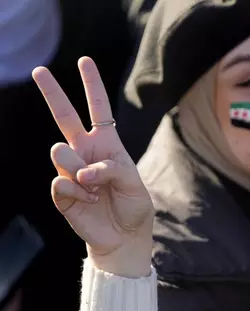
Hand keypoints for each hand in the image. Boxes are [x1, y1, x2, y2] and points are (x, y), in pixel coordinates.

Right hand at [32, 57, 153, 276]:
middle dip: (52, 93)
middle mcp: (86, 152)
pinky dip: (76, 191)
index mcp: (107, 144)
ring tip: (94, 187)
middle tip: (40, 70)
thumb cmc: (133, 207)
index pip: (98, 109)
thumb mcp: (135, 184)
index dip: (92, 85)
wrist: (123, 236)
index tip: (85, 61)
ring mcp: (70, 170)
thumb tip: (84, 170)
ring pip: (60, 152)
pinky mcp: (61, 191)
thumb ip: (113, 170)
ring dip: (79, 170)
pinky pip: (59, 181)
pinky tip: (88, 200)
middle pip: (65, 117)